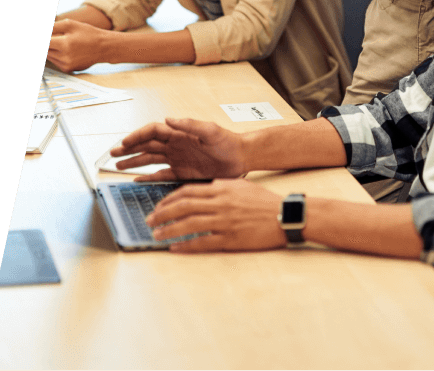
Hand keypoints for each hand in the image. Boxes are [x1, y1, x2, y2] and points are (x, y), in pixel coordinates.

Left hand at [47, 19, 111, 70]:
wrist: (104, 47)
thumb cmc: (88, 34)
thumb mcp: (70, 24)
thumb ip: (52, 27)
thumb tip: (41, 32)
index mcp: (65, 44)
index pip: (44, 43)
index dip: (40, 39)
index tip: (47, 37)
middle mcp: (65, 57)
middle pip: (44, 50)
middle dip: (48, 43)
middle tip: (56, 38)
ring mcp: (66, 65)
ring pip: (48, 56)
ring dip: (50, 49)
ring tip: (63, 42)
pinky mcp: (68, 69)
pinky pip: (55, 61)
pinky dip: (56, 55)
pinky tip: (67, 50)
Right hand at [111, 117, 246, 181]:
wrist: (241, 158)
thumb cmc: (228, 142)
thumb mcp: (210, 131)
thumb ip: (189, 125)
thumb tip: (168, 119)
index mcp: (179, 133)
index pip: (153, 131)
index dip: (137, 136)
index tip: (124, 143)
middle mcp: (175, 145)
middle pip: (146, 145)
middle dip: (129, 149)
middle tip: (112, 154)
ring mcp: (177, 158)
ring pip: (150, 159)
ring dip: (134, 162)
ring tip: (118, 166)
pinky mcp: (182, 172)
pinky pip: (161, 175)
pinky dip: (148, 177)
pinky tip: (136, 179)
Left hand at [147, 179, 286, 251]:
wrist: (284, 214)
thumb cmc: (264, 201)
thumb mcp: (241, 186)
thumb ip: (221, 187)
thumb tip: (204, 190)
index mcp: (221, 189)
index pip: (187, 192)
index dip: (169, 199)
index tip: (158, 206)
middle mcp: (219, 203)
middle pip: (183, 207)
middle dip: (162, 214)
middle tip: (149, 220)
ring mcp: (224, 222)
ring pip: (188, 225)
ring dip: (169, 230)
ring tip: (156, 235)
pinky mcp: (230, 239)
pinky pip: (203, 242)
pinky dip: (186, 245)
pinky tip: (175, 248)